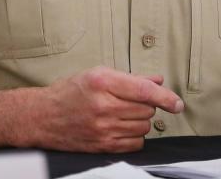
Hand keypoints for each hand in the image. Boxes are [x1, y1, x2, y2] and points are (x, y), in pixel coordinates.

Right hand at [0, 67, 184, 152]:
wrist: (42, 117)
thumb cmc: (70, 92)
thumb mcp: (99, 75)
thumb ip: (131, 78)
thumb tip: (158, 80)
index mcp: (102, 81)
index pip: (144, 91)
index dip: (166, 97)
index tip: (178, 103)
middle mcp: (103, 106)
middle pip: (146, 110)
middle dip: (146, 106)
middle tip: (131, 101)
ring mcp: (102, 129)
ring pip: (143, 127)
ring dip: (140, 121)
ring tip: (123, 114)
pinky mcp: (102, 146)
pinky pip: (135, 144)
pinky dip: (135, 137)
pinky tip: (123, 128)